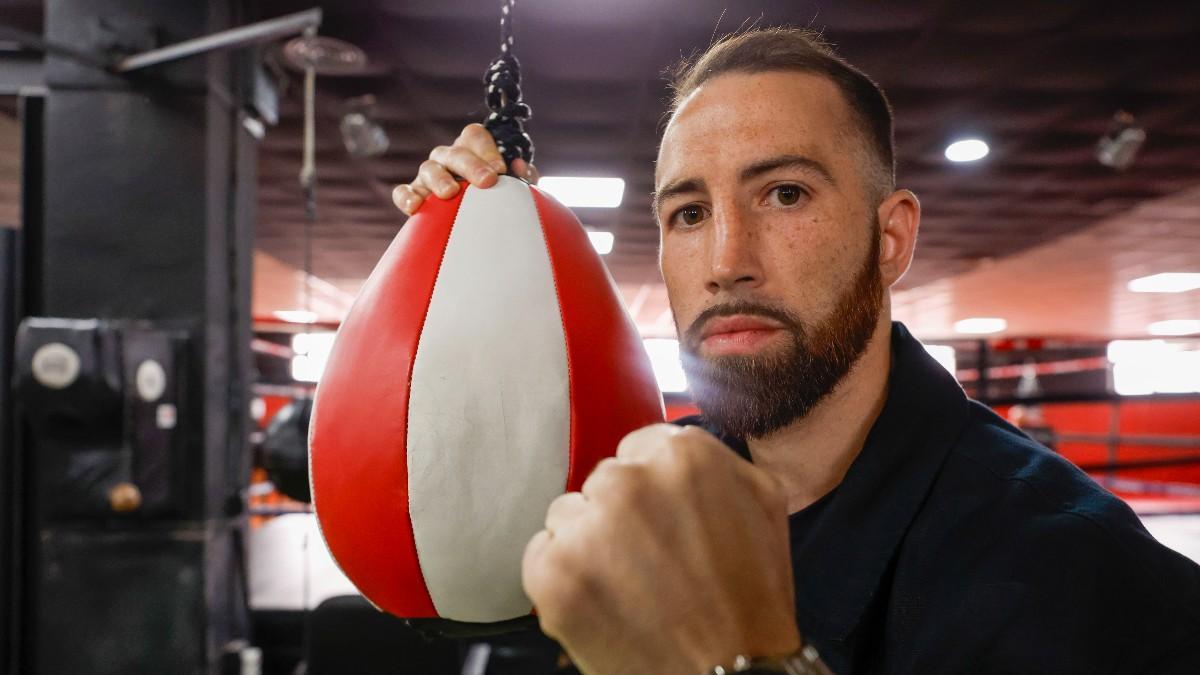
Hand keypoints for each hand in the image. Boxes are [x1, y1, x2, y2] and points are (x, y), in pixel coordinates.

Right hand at [391, 123, 538, 215]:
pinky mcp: (413, 195)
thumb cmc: (497, 202)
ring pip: (428, 168)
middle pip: (454, 152)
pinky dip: (406, 197)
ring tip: (450, 193)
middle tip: (487, 181)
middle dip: (471, 165)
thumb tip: (520, 167)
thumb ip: (522, 178)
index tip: (501, 169)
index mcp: (471, 150)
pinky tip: (415, 207)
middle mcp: (448, 158)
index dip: (487, 149)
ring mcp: (428, 175)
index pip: (474, 135)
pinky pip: (402, 191)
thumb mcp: (514, 189)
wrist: (476, 231)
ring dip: (439, 179)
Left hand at [521, 424, 800, 674]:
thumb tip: (674, 444)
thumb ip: (714, 459)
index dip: (654, 490)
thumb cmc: (752, 599)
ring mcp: (586, 528)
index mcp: (682, 455)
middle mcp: (627, 482)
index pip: (639, 448)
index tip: (664, 519)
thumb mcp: (762, 501)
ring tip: (631, 586)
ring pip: (569, 515)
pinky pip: (541, 555)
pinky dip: (564, 579)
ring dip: (590, 544)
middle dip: (622, 516)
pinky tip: (604, 602)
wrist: (731, 674)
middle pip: (604, 480)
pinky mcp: (553, 573)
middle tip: (654, 561)